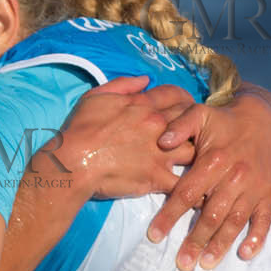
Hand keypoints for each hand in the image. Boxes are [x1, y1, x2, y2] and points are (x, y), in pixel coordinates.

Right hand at [46, 76, 194, 199]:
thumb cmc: (80, 128)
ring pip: (193, 150)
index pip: (176, 95)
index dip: (184, 100)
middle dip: (195, 126)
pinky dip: (190, 187)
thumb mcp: (97, 96)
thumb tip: (146, 79)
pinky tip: (196, 191)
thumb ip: (124, 84)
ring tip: (196, 160)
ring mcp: (160, 153)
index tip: (185, 108)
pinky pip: (183, 183)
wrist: (73, 162)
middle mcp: (157, 126)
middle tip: (195, 134)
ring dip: (195, 154)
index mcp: (144, 105)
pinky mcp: (156, 178)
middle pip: (191, 121)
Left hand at [147, 93, 270, 270]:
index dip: (169, 215)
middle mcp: (235, 176)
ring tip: (206, 264)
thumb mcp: (199, 114)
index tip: (154, 236)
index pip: (187, 193)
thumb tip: (161, 141)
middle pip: (211, 214)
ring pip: (235, 220)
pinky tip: (245, 254)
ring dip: (221, 244)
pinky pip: (265, 219)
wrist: (262, 119)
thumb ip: (179, 125)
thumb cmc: (222, 121)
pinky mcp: (268, 193)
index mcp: (214, 160)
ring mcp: (254, 187)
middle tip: (182, 263)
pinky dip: (257, 237)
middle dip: (196, 240)